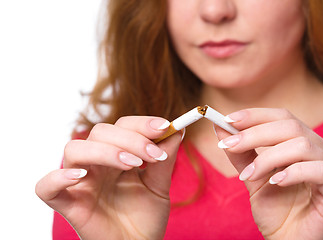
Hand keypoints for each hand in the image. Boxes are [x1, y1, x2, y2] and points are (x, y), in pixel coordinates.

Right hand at [36, 116, 182, 239]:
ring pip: (75, 150)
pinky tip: (81, 177)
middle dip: (130, 138)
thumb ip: (166, 157)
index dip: (141, 123)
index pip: (121, 126)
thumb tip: (178, 128)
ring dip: (105, 151)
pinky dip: (58, 178)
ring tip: (132, 164)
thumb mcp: (159, 185)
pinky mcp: (68, 204)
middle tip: (154, 155)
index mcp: (117, 156)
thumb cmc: (146, 217)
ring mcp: (81, 183)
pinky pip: (46, 187)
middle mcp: (97, 165)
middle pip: (100, 132)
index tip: (165, 127)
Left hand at [215, 108, 322, 239]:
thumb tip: (220, 128)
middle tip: (229, 145)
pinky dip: (292, 173)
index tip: (228, 119)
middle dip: (255, 134)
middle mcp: (322, 151)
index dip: (255, 116)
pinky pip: (319, 170)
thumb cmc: (275, 210)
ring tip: (249, 175)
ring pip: (301, 145)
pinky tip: (275, 182)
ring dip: (267, 157)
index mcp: (304, 143)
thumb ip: (240, 153)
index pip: (282, 117)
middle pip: (290, 126)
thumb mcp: (252, 177)